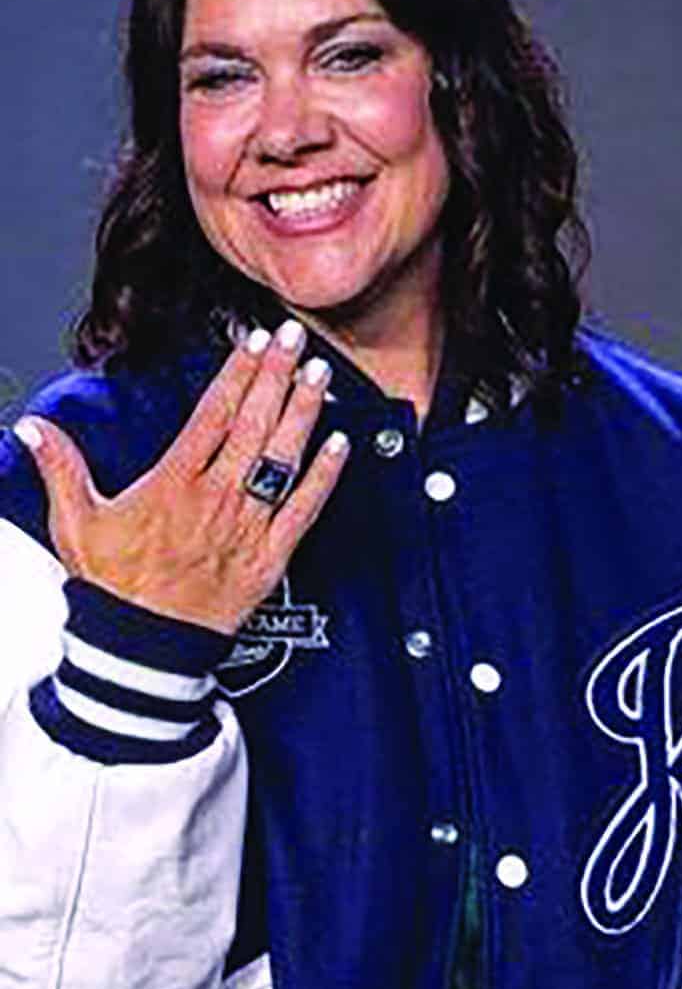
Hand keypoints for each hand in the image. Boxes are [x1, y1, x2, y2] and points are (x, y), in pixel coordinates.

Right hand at [13, 321, 348, 634]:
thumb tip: (32, 427)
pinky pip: (304, 511)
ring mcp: (247, 527)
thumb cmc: (112, 588)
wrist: (142, 650)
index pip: (213, 413)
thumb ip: (60, 467)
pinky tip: (341, 445)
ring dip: (305, 413)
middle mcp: (216, 499)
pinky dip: (325, 477)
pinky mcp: (269, 558)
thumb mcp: (76, 523)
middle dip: (278, 375)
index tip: (255, 341)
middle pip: (254, 424)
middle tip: (297, 338)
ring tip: (322, 374)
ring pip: (283, 459)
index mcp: (173, 483)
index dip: (237, 372)